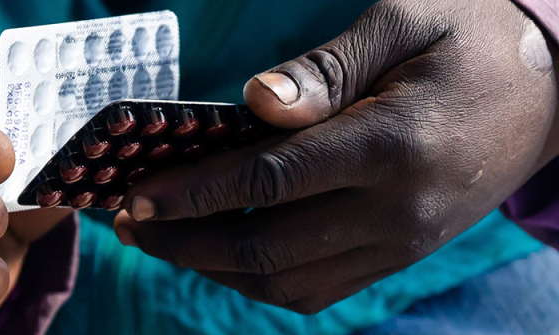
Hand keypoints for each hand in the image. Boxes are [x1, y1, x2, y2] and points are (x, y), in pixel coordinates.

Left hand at [114, 0, 557, 313]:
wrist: (552, 91)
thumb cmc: (471, 40)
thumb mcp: (403, 24)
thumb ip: (326, 70)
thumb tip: (252, 102)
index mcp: (391, 143)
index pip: (267, 182)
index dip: (191, 193)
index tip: (134, 198)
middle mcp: (396, 210)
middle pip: (266, 247)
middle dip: (185, 241)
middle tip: (130, 225)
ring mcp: (402, 243)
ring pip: (288, 282)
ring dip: (215, 269)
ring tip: (165, 242)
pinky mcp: (402, 254)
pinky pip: (320, 289)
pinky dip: (262, 279)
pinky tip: (226, 253)